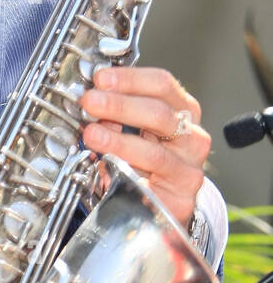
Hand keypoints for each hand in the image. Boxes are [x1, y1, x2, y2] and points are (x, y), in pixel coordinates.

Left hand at [79, 65, 209, 228]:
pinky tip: (107, 166)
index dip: (130, 79)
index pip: (162, 84)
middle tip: (90, 101)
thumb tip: (91, 101)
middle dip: (119, 105)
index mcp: (184, 110)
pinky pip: (149, 185)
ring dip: (118, 141)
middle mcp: (193, 137)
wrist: (165, 204)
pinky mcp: (181, 198)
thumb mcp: (136, 132)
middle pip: (159, 113)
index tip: (101, 78)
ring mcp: (189, 168)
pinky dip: (127, 173)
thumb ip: (118, 117)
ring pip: (155, 151)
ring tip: (92, 134)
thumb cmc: (149, 162)